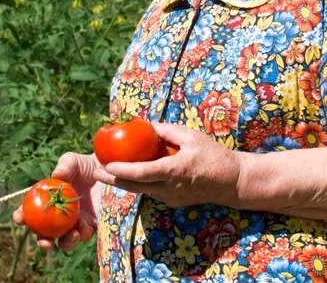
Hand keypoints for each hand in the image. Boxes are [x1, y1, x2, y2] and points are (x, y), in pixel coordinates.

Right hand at [12, 152, 102, 250]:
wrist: (109, 169)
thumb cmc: (86, 164)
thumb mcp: (74, 161)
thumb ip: (65, 164)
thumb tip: (56, 175)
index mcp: (49, 201)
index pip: (31, 211)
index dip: (22, 216)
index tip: (19, 218)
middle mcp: (59, 216)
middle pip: (45, 234)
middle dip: (42, 241)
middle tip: (44, 242)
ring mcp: (75, 223)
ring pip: (65, 241)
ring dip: (65, 242)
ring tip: (71, 234)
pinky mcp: (92, 226)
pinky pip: (84, 235)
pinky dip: (82, 233)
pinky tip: (83, 224)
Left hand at [92, 123, 242, 207]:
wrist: (232, 182)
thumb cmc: (213, 155)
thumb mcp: (191, 137)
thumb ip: (166, 131)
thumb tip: (145, 125)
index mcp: (175, 170)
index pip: (143, 173)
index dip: (123, 170)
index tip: (107, 165)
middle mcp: (170, 188)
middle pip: (135, 187)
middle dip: (113, 180)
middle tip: (94, 171)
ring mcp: (171, 198)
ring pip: (141, 190)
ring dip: (124, 181)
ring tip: (106, 171)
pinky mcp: (172, 201)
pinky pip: (152, 191)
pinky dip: (139, 182)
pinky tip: (129, 173)